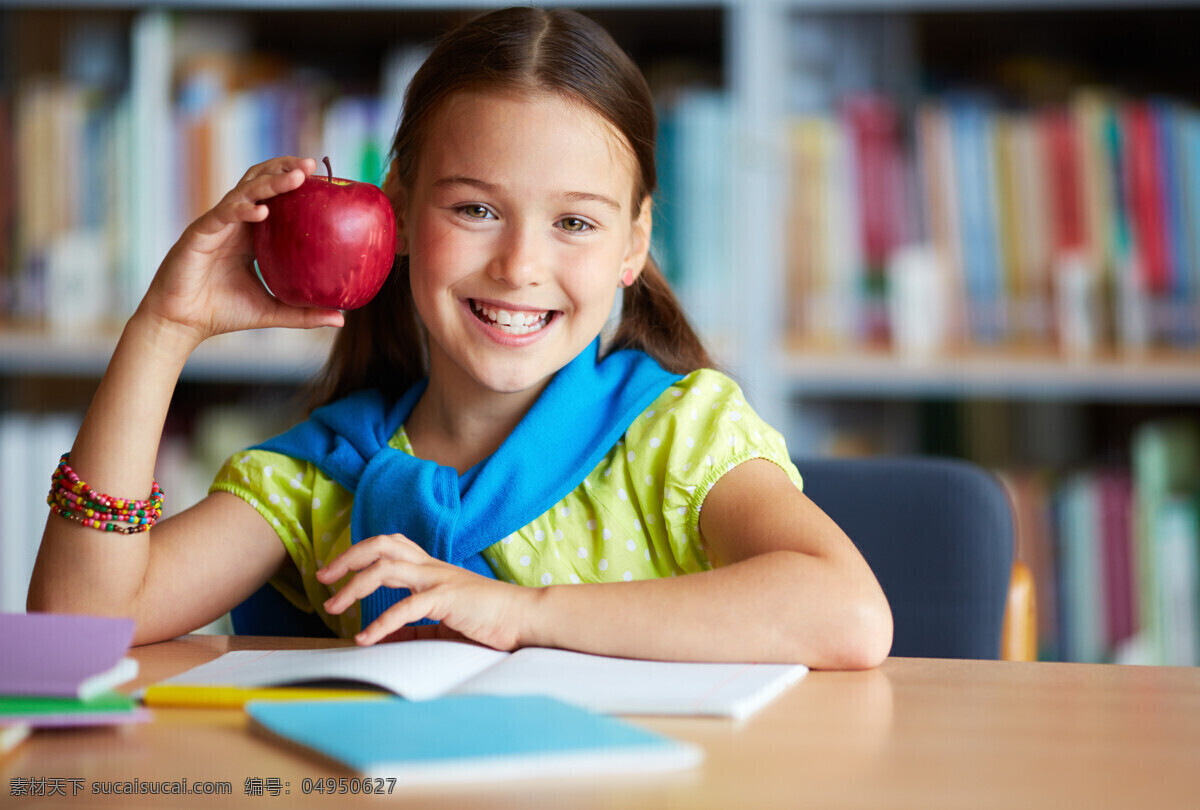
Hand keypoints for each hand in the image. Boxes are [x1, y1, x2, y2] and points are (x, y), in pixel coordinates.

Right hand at [139, 156, 344, 344]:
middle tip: (312, 163)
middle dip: (284, 168)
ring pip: (244, 192)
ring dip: (270, 182)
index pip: (273, 197)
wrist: (182, 324)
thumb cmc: (223, 313)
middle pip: (259, 183)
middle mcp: (234, 223)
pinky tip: (263, 211)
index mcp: (250, 234)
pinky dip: (243, 210)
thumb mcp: (272, 311)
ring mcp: (216, 225)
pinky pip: (224, 214)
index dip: (293, 183)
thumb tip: (342, 319)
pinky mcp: (199, 233)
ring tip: (297, 176)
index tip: (321, 178)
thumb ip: (305, 314)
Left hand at [317, 534, 539, 649]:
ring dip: (354, 585)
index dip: (357, 554)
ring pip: (387, 567)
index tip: (333, 574)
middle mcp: (432, 567)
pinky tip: (365, 638)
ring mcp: (440, 579)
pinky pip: (407, 607)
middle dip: (347, 558)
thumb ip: (415, 628)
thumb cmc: (489, 620)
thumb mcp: (444, 624)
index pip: (388, 546)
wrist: (525, 618)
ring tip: (333, 605)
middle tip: (323, 577)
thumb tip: (385, 637)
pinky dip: (381, 623)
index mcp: (431, 569)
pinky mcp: (448, 598)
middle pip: (381, 545)